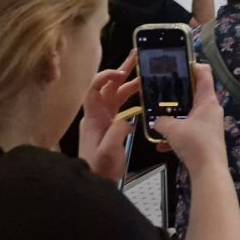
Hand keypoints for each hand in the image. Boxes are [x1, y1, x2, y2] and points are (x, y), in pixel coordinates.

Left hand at [78, 51, 139, 181]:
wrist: (94, 182)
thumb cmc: (100, 168)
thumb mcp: (109, 152)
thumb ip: (117, 132)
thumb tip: (127, 117)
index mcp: (94, 117)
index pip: (93, 89)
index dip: (104, 77)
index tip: (120, 73)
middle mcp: (98, 114)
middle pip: (108, 87)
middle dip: (122, 70)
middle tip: (137, 56)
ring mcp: (104, 119)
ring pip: (116, 94)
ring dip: (130, 81)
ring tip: (146, 71)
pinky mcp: (111, 125)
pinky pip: (121, 104)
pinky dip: (132, 95)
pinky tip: (144, 91)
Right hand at [153, 64, 227, 175]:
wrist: (209, 170)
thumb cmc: (194, 143)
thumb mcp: (172, 129)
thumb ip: (161, 121)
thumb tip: (156, 121)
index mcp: (207, 100)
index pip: (204, 73)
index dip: (192, 65)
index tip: (177, 65)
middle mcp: (211, 109)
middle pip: (195, 93)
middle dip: (178, 94)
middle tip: (161, 92)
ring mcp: (210, 124)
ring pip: (190, 114)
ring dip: (176, 117)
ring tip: (159, 120)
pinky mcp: (207, 138)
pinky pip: (190, 131)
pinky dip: (177, 136)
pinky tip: (162, 146)